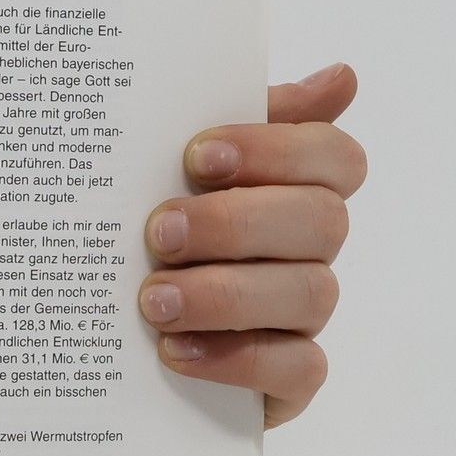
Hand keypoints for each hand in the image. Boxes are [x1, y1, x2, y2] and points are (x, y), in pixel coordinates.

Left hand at [139, 63, 363, 426]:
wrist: (115, 336)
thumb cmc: (153, 235)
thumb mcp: (168, 172)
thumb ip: (231, 118)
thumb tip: (341, 77)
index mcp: (293, 188)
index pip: (333, 156)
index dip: (277, 149)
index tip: (196, 156)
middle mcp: (310, 249)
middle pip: (321, 221)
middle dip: (235, 223)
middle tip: (159, 232)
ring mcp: (303, 314)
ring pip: (311, 293)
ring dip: (225, 293)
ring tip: (153, 300)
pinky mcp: (289, 378)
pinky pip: (298, 368)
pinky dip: (236, 358)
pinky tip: (174, 350)